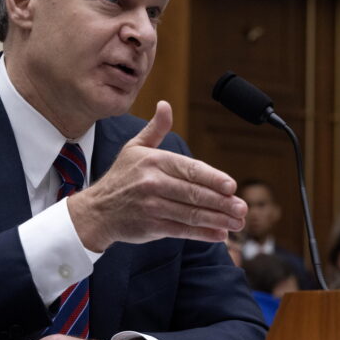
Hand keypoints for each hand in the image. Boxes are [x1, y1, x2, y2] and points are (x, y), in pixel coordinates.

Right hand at [69, 100, 245, 251]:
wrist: (96, 211)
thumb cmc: (120, 178)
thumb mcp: (134, 148)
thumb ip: (156, 129)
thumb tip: (165, 105)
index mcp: (153, 161)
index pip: (190, 169)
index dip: (213, 178)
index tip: (232, 186)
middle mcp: (152, 183)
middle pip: (194, 193)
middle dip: (222, 202)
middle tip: (243, 207)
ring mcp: (152, 206)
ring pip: (191, 213)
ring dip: (218, 219)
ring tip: (238, 222)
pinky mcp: (151, 226)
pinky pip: (182, 230)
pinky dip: (203, 233)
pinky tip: (220, 234)